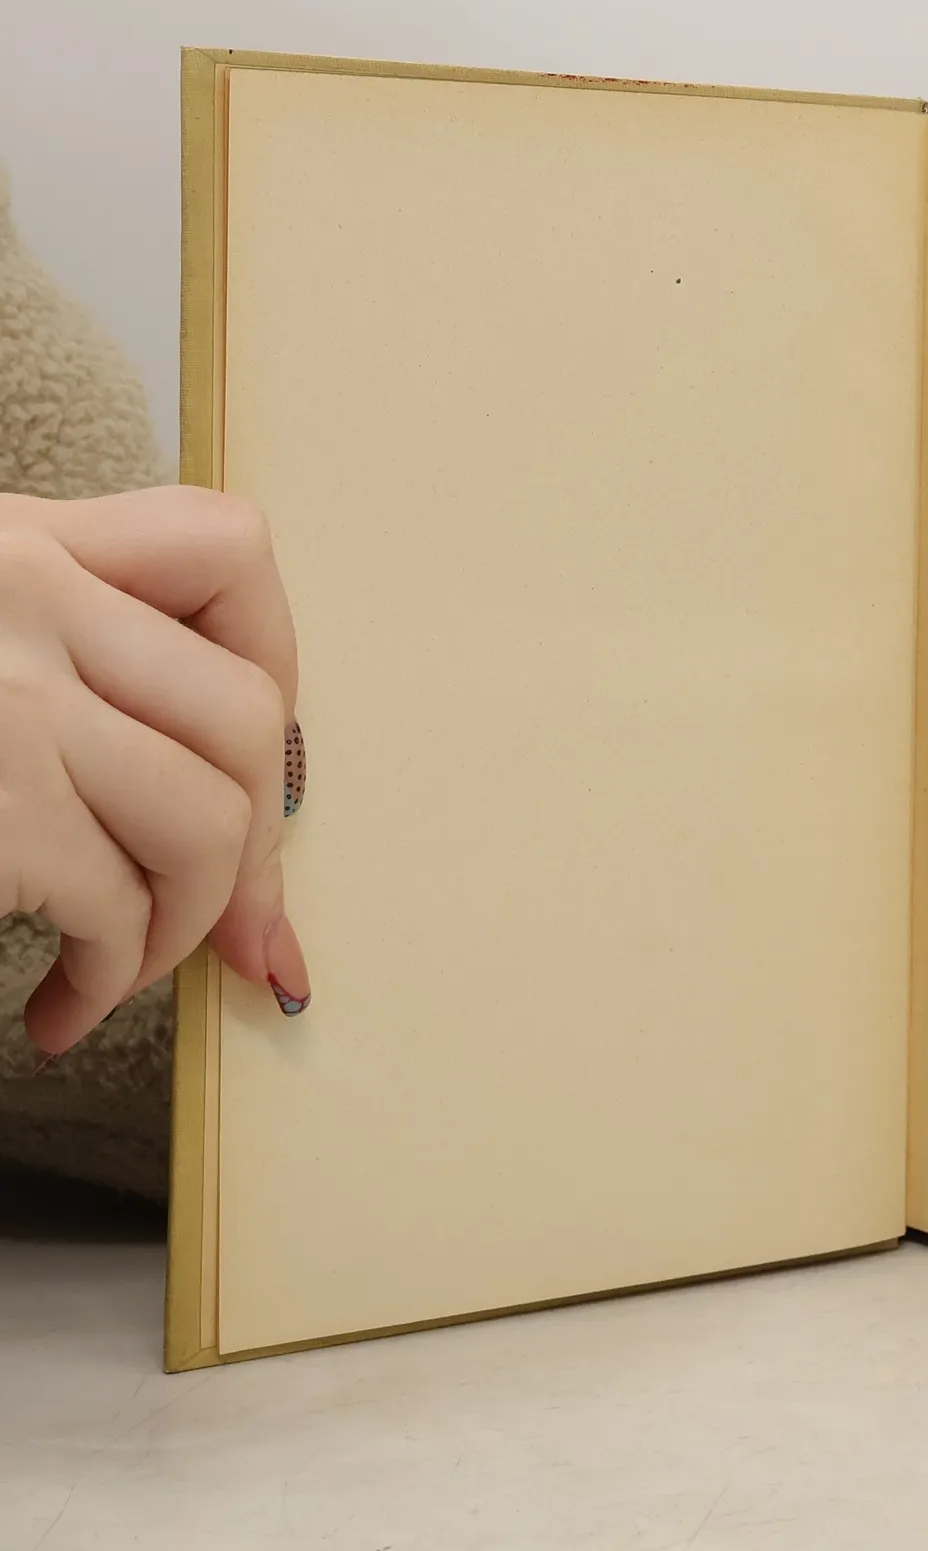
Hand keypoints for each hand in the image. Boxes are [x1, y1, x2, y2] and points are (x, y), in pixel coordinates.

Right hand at [0, 486, 307, 1056]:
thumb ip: (63, 660)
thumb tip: (236, 795)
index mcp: (17, 542)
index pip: (229, 548)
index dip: (277, 665)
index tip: (256, 772)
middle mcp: (21, 595)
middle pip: (247, 715)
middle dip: (256, 849)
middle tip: (218, 932)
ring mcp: (4, 697)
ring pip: (208, 818)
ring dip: (183, 929)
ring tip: (115, 972)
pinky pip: (120, 901)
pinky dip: (111, 979)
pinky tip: (55, 1008)